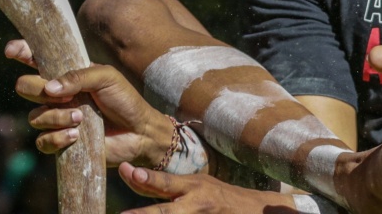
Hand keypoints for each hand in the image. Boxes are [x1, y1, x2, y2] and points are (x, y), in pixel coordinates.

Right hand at [7, 39, 173, 167]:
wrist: (139, 132)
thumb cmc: (125, 99)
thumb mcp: (107, 78)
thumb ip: (79, 76)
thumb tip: (49, 88)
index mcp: (67, 74)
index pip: (37, 59)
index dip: (22, 51)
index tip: (11, 50)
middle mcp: (57, 94)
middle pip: (25, 87)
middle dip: (37, 89)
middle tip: (65, 96)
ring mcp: (56, 118)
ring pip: (34, 117)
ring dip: (56, 117)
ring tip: (81, 118)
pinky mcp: (59, 141)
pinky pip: (42, 141)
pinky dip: (57, 138)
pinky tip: (75, 136)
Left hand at [117, 162, 304, 212]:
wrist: (251, 210)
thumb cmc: (218, 196)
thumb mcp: (197, 184)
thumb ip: (170, 185)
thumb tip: (135, 178)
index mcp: (192, 187)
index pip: (165, 182)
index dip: (148, 178)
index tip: (130, 172)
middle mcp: (194, 204)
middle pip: (164, 211)